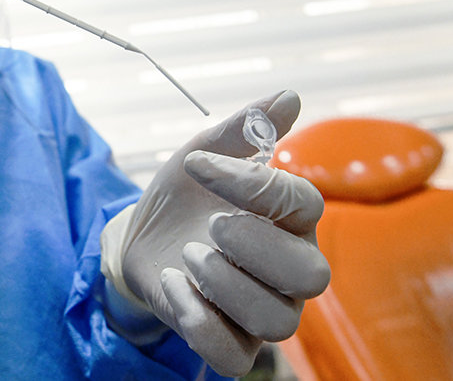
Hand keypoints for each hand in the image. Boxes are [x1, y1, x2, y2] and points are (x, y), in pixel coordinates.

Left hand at [101, 91, 329, 376]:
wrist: (140, 238)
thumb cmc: (184, 197)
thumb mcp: (202, 156)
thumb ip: (243, 130)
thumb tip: (289, 96)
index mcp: (292, 219)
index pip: (304, 203)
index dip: (254, 184)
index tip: (199, 164)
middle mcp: (290, 269)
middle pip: (312, 276)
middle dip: (256, 246)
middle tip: (211, 225)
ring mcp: (264, 311)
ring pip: (277, 321)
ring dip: (225, 284)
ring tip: (189, 255)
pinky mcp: (230, 343)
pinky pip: (234, 356)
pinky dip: (199, 323)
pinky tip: (173, 285)